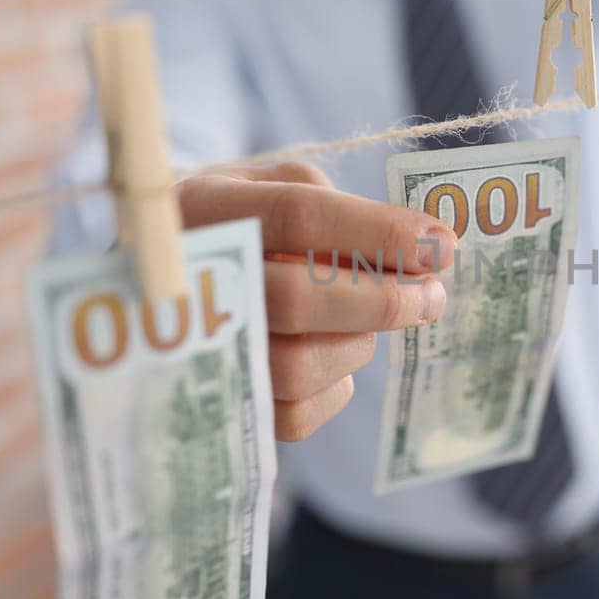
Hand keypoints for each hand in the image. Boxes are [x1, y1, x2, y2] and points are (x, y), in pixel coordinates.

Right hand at [177, 162, 457, 440]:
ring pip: (299, 365)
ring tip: (366, 321)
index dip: (379, 232)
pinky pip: (295, 414)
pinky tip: (332, 354)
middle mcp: (186, 280)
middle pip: (298, 299)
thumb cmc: (232, 224)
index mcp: (202, 208)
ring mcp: (194, 351)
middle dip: (382, 300)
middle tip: (431, 294)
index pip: (298, 215)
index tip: (440, 243)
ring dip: (357, 343)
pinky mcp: (216, 406)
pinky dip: (336, 385)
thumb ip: (325, 199)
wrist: (158, 282)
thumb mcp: (263, 184)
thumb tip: (410, 248)